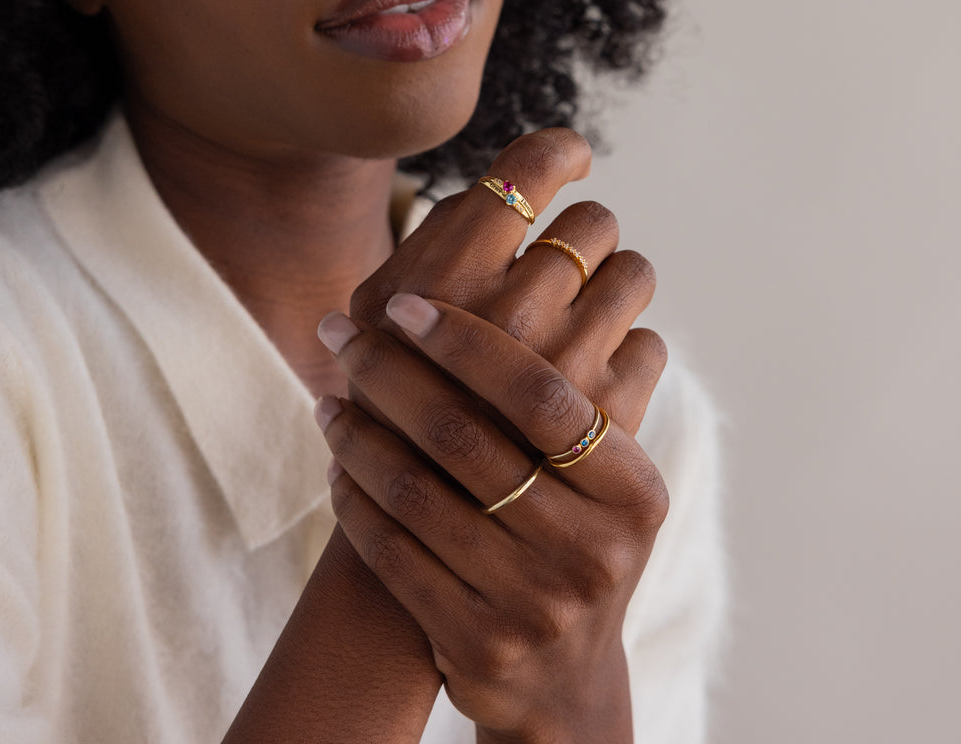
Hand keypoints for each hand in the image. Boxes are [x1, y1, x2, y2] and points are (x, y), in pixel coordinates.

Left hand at [316, 295, 667, 742]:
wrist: (565, 679)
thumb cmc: (575, 542)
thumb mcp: (603, 481)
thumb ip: (572, 399)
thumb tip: (512, 280)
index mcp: (631, 488)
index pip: (539, 392)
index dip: (465, 341)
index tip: (403, 304)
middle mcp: (591, 546)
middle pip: (465, 436)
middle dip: (388, 371)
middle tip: (339, 332)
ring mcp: (534, 602)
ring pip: (416, 491)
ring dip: (358, 433)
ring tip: (328, 394)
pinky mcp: (477, 642)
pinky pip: (391, 553)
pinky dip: (353, 498)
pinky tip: (335, 462)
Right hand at [351, 127, 661, 435]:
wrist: (424, 535)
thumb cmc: (391, 409)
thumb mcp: (380, 319)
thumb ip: (435, 246)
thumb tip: (498, 186)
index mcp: (447, 278)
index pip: (530, 168)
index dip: (559, 152)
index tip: (569, 159)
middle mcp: (513, 312)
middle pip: (594, 221)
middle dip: (584, 234)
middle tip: (566, 261)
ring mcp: (568, 366)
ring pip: (636, 272)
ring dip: (616, 282)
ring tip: (589, 310)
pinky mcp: (611, 418)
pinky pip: (651, 342)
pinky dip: (627, 350)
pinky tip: (593, 375)